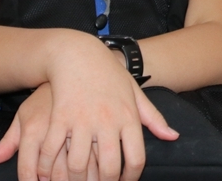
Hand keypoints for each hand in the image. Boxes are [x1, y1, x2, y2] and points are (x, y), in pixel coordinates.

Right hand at [0, 35, 176, 180]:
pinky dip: (48, 165)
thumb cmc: (109, 74)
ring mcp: (82, 119)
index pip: (136, 159)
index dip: (130, 179)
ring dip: (75, 180)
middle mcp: (107, 120)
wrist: (78, 53)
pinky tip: (48, 171)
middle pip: (107, 168)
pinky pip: (53, 150)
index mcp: (128, 117)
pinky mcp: (60, 116)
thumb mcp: (135, 93)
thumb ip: (153, 117)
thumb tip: (173, 137)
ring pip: (78, 165)